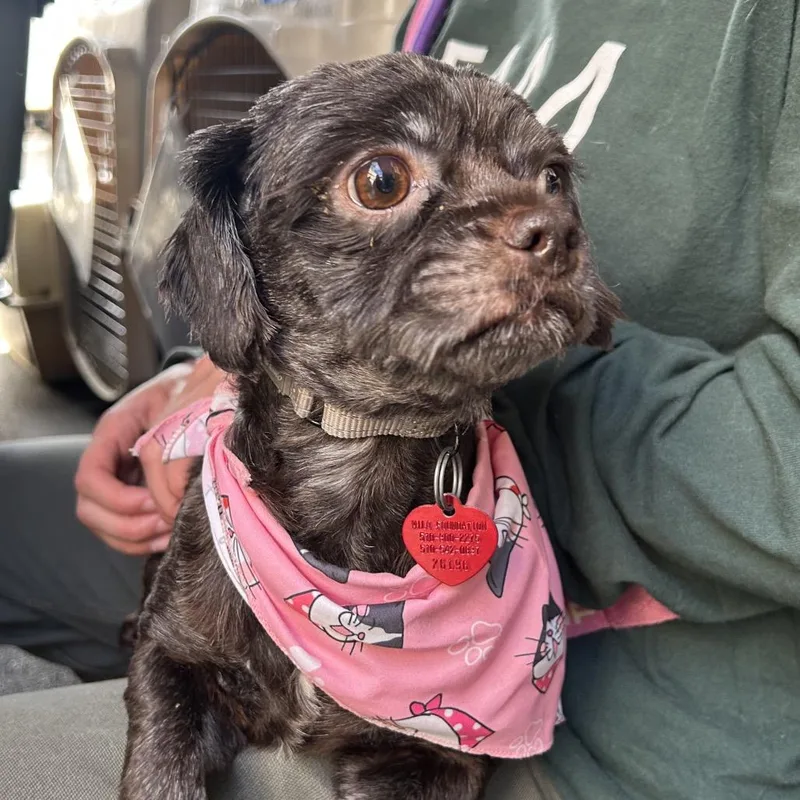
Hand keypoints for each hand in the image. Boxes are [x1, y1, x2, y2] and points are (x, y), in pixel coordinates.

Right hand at [75, 358, 223, 553]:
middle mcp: (107, 461)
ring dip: (136, 538)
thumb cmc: (186, 391)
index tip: (152, 500)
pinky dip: (143, 542)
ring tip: (170, 532)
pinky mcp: (132, 497)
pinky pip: (123, 531)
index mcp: (111, 434)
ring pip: (103, 526)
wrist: (194, 389)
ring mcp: (116, 482)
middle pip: (90, 510)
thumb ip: (167, 428)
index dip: (116, 498)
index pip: (90, 478)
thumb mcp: (175, 399)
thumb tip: (169, 465)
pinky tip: (170, 536)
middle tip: (165, 522)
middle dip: (127, 524)